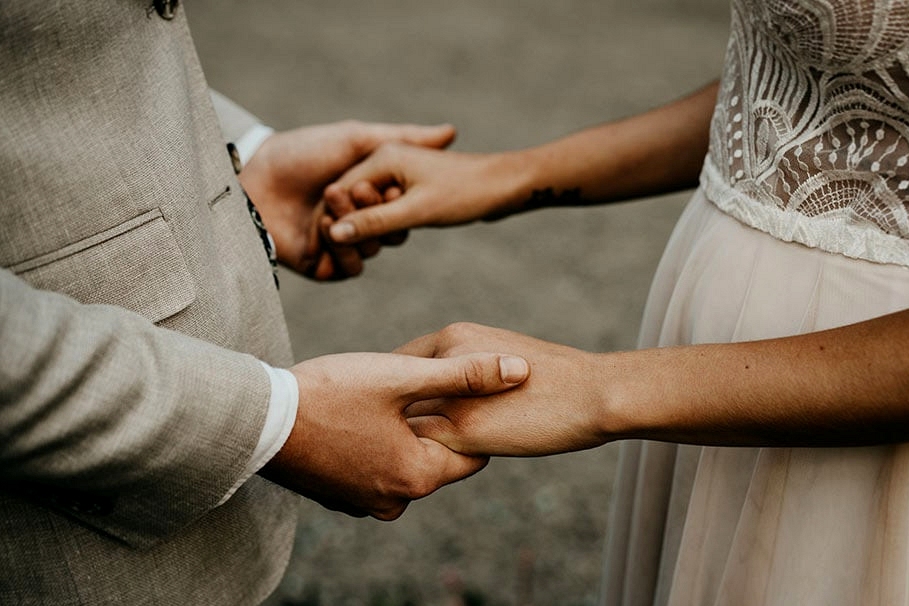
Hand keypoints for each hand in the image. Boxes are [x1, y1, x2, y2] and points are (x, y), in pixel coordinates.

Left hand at [238, 121, 455, 279]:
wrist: (254, 181)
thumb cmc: (301, 154)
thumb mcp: (356, 139)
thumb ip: (403, 137)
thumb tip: (452, 132)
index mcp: (365, 193)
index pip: (400, 206)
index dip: (401, 198)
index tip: (396, 185)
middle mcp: (355, 219)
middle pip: (391, 231)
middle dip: (378, 213)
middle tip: (358, 193)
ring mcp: (339, 243)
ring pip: (373, 250)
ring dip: (360, 231)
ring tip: (332, 209)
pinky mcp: (322, 265)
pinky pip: (351, 269)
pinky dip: (347, 254)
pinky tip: (329, 233)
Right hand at [259, 349, 529, 519]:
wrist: (257, 420)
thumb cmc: (330, 393)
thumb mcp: (402, 376)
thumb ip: (466, 375)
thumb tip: (521, 371)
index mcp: (418, 476)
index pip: (473, 453)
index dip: (470, 417)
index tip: (457, 390)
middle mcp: (394, 500)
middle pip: (437, 458)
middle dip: (436, 424)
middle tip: (417, 387)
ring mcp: (362, 502)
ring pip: (405, 462)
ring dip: (403, 434)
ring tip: (386, 399)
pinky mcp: (338, 496)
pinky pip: (375, 469)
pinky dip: (377, 446)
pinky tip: (360, 417)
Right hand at [324, 143, 525, 244]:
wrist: (508, 185)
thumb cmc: (466, 192)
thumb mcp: (417, 211)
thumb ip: (375, 222)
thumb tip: (336, 234)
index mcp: (382, 157)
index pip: (341, 191)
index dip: (337, 220)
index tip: (337, 246)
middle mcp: (386, 160)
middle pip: (352, 198)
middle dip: (352, 224)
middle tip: (356, 251)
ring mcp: (400, 172)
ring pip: (370, 205)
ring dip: (371, 227)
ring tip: (380, 242)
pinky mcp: (412, 187)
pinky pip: (387, 208)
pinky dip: (386, 224)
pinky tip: (395, 237)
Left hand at [397, 323, 607, 456]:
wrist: (592, 393)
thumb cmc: (555, 378)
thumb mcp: (501, 357)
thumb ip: (467, 369)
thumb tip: (448, 389)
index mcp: (454, 337)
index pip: (400, 363)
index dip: (393, 389)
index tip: (389, 409)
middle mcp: (444, 360)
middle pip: (394, 393)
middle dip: (386, 415)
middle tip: (379, 434)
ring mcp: (451, 395)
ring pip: (403, 421)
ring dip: (394, 439)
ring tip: (391, 456)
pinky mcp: (463, 429)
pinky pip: (422, 447)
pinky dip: (415, 457)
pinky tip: (419, 467)